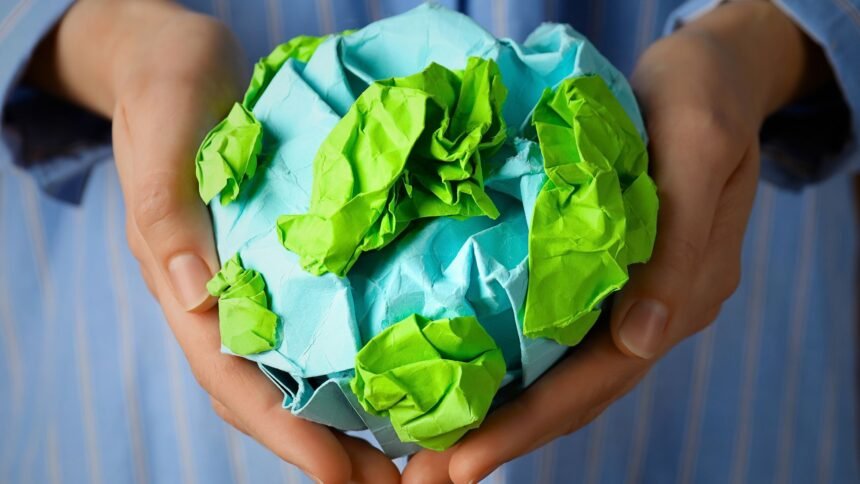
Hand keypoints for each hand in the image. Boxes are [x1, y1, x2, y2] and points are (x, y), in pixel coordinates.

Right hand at [27, 1, 399, 481]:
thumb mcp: (166, 133)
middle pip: (266, 392)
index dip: (285, 433)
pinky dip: (343, 365)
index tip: (340, 476)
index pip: (231, 378)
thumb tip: (195, 300)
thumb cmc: (169, 88)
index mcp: (181, 281)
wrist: (178, 60)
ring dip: (338, 420)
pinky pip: (309, 327)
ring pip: (289, 370)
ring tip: (400, 457)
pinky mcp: (275, 261)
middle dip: (323, 448)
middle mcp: (215, 296)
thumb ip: (167, 212)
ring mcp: (245, 283)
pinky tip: (387, 380)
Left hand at [401, 2, 829, 481]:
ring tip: (438, 452)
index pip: (601, 377)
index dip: (532, 424)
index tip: (464, 460)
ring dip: (505, 417)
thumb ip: (678, 246)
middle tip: (431, 475)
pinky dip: (516, 370)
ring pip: (566, 375)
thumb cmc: (698, 100)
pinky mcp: (605, 275)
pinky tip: (472, 384)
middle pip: (578, 393)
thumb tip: (643, 341)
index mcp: (682, 292)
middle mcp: (655, 311)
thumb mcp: (697, 149)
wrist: (709, 73)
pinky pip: (559, 337)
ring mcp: (631, 298)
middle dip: (506, 438)